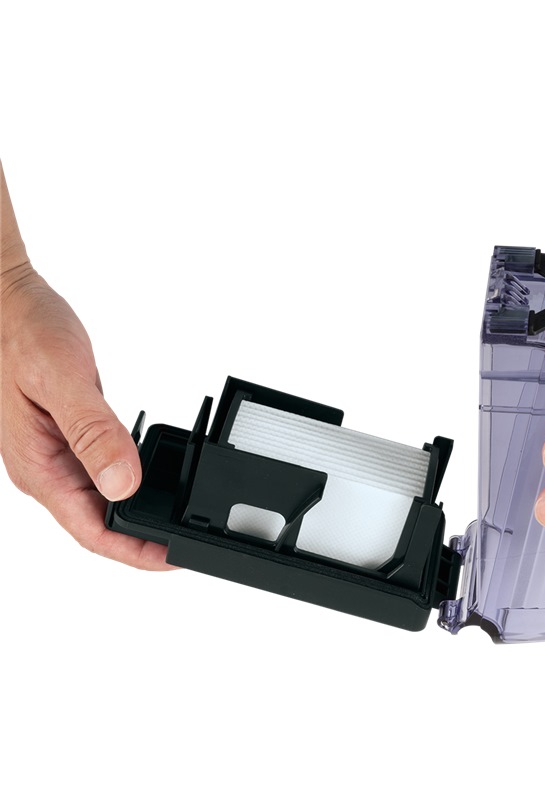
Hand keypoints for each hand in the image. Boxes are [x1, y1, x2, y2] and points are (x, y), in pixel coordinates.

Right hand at [0, 263, 173, 569]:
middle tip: (186, 544)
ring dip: (135, 517)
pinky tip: (151, 482)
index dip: (135, 553)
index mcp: (39, 467)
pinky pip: (100, 474)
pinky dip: (129, 484)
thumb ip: (93, 432)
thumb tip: (123, 484)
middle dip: (140, 543)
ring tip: (175, 522)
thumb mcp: (63, 380)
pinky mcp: (67, 438)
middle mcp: (45, 469)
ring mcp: (55, 455)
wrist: (9, 301)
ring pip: (100, 503)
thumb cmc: (24, 333)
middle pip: (97, 525)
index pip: (91, 532)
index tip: (174, 559)